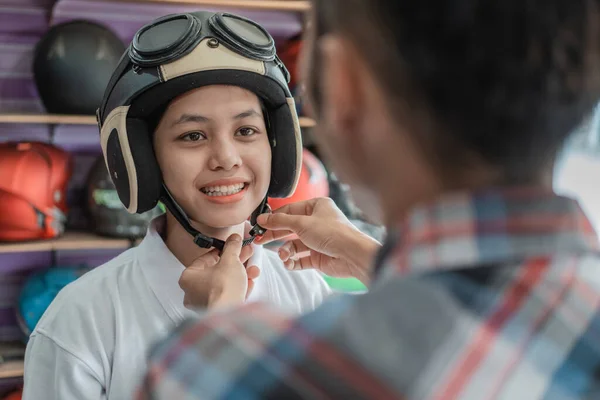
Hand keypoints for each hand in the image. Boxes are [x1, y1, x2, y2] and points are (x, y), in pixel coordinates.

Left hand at [179, 234, 260, 310]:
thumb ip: (232, 247)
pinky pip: (228, 296)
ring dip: (240, 275)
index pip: (205, 259)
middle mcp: (193, 292)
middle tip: (245, 254)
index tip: (231, 246)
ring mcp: (204, 304)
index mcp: (188, 277)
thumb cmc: (223, 289)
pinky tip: (250, 282)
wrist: (231, 315)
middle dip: (234, 262)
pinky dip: (239, 289)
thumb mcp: (230, 260)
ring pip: (224, 284)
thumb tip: (234, 239)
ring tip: (252, 269)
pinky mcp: (217, 312)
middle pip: (216, 271)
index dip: (221, 250)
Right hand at [255, 198, 380, 285]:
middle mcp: (317, 222)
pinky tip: (289, 263)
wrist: (351, 255)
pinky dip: (293, 262)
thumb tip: (262, 218)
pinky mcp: (318, 256)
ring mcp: (317, 240)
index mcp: (316, 207)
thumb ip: (280, 221)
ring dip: (286, 251)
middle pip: (289, 228)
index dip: (273, 218)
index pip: (289, 211)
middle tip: (260, 240)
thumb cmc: (332, 233)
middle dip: (275, 235)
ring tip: (284, 256)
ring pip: (294, 245)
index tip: (259, 224)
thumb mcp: (302, 223)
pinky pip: (300, 259)